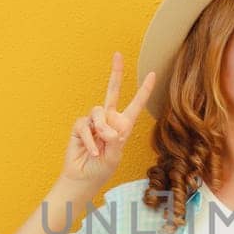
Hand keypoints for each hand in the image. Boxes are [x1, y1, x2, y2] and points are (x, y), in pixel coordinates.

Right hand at [60, 51, 154, 190]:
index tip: (153, 74)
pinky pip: (85, 125)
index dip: (144, 90)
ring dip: (101, 128)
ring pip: (98, 112)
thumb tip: (108, 127)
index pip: (135, 105)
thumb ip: (114, 140)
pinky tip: (92, 151)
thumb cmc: (102, 169)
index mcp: (123, 126)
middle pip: (112, 91)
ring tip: (102, 144)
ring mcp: (93, 122)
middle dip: (116, 73)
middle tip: (118, 54)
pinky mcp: (80, 126)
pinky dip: (90, 139)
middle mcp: (108, 120)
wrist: (83, 178)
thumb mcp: (114, 156)